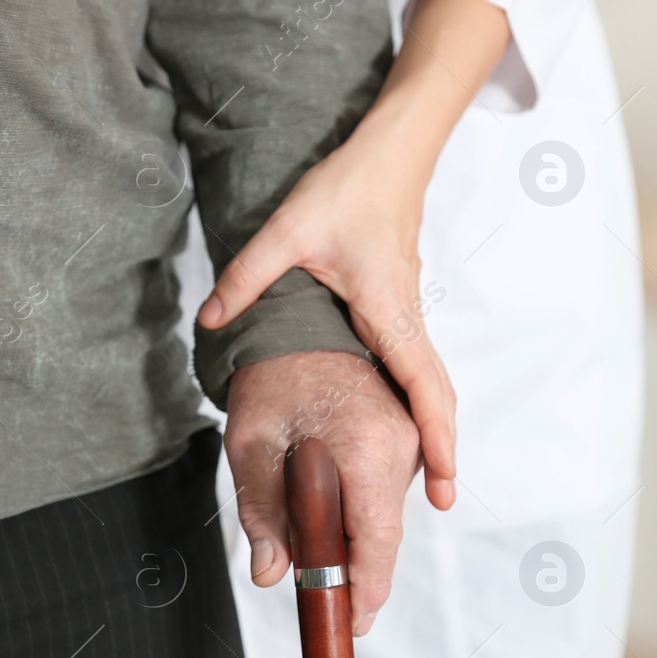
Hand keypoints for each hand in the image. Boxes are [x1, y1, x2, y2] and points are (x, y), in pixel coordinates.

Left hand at [198, 0, 512, 513]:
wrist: (389, 154)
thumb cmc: (348, 188)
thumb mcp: (287, 231)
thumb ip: (246, 278)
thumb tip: (211, 319)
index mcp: (387, 309)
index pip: (420, 384)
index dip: (436, 436)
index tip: (446, 483)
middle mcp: (406, 318)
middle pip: (437, 396)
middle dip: (445, 450)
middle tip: (445, 503)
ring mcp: (408, 314)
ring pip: (432, 384)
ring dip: (436, 430)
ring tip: (432, 480)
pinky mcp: (401, 308)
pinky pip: (419, 368)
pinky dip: (423, 404)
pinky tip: (408, 426)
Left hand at [224, 350, 420, 635]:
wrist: (297, 319)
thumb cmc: (271, 376)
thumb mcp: (251, 445)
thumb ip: (262, 513)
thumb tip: (271, 574)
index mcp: (369, 446)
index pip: (378, 539)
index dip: (367, 589)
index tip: (353, 623)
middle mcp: (403, 440)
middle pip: (385, 531)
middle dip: (356, 568)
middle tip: (326, 600)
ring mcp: (410, 433)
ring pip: (386, 511)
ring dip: (355, 534)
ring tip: (314, 546)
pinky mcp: (407, 429)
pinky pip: (387, 486)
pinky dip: (362, 506)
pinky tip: (328, 508)